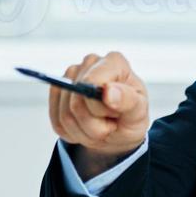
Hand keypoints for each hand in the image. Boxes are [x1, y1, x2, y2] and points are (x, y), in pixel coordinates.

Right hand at [47, 51, 149, 179]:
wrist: (119, 131)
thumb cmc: (131, 118)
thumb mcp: (138, 113)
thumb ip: (127, 100)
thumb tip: (107, 90)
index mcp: (113, 62)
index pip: (90, 83)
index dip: (99, 108)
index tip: (115, 114)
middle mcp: (89, 63)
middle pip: (76, 103)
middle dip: (93, 126)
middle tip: (109, 126)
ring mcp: (70, 76)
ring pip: (65, 116)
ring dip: (84, 132)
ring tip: (99, 128)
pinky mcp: (57, 93)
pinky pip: (57, 122)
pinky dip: (72, 134)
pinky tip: (86, 129)